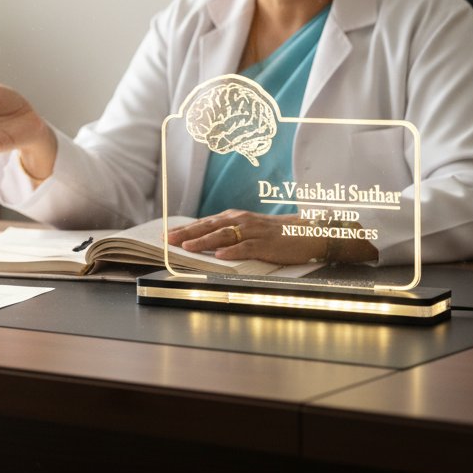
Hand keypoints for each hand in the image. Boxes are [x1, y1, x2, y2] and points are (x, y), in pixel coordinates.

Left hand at [168, 211, 323, 264]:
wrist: (307, 232)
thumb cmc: (274, 233)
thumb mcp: (247, 228)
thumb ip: (228, 233)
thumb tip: (202, 241)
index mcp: (234, 217)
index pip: (204, 222)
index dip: (184, 228)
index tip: (166, 234)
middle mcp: (240, 220)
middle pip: (208, 226)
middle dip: (186, 233)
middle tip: (167, 240)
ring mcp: (253, 231)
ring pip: (223, 235)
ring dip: (204, 241)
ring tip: (187, 247)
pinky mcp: (265, 244)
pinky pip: (247, 247)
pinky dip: (233, 251)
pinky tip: (220, 256)